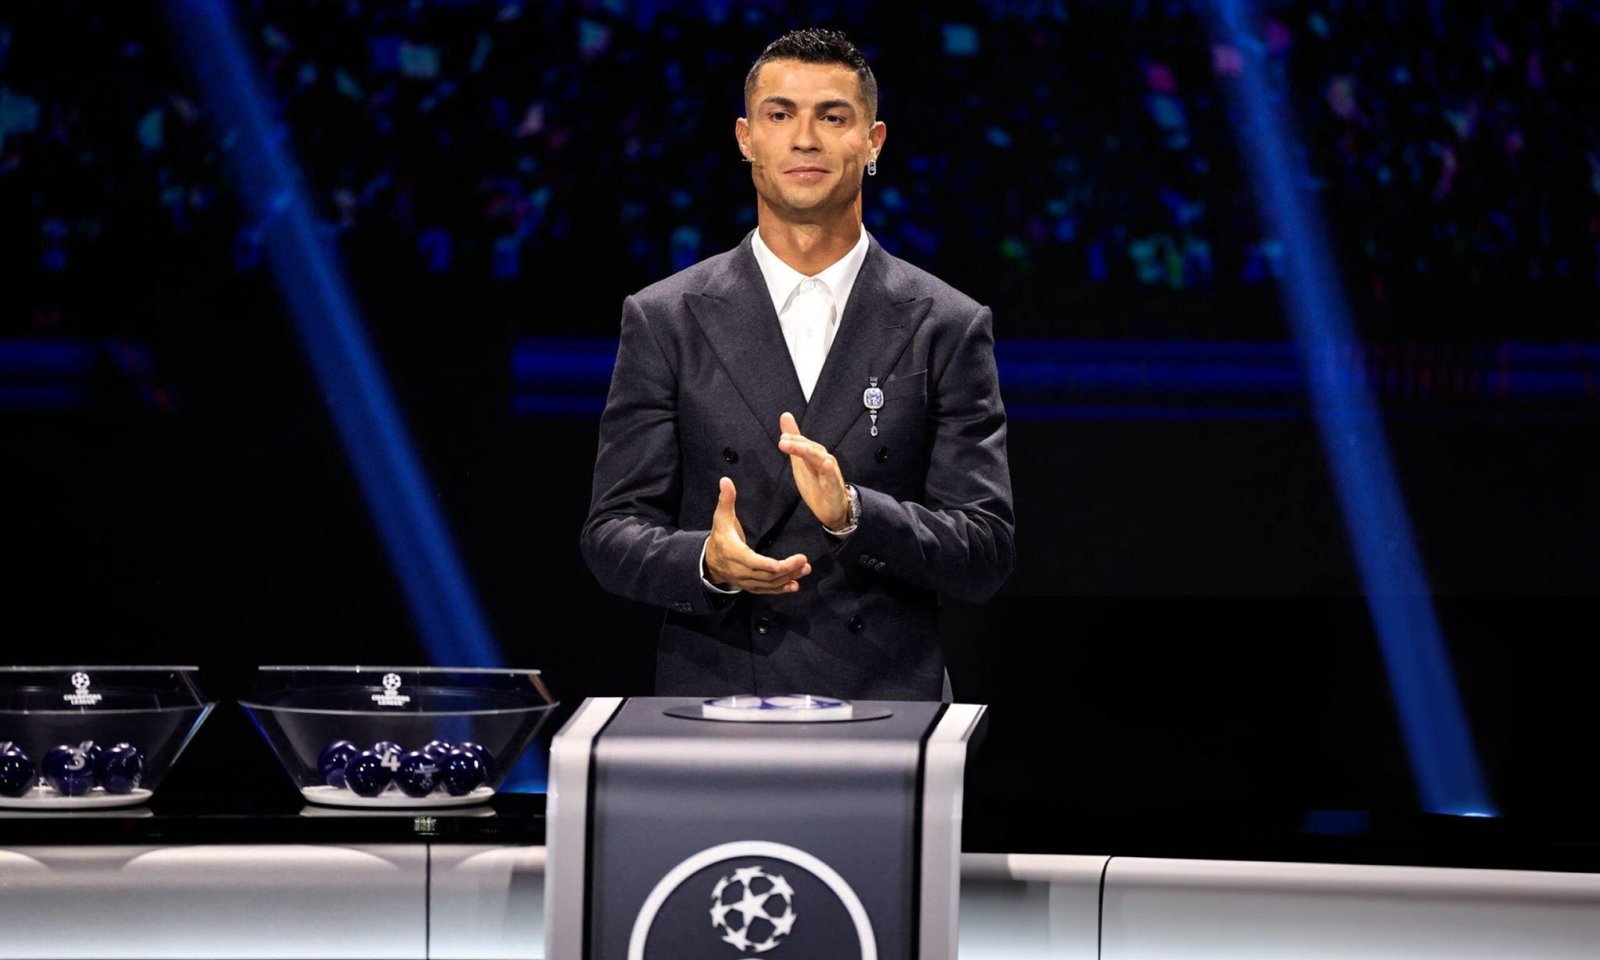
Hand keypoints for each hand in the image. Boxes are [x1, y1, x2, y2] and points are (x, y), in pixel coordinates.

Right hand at [704, 476, 810, 592]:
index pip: (752, 562)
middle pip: (765, 574)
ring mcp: (746, 581)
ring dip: (788, 578)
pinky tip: (795, 585)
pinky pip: (766, 590)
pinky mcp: (751, 586)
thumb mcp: (721, 517)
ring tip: (805, 569)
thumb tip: (725, 480)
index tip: (785, 562)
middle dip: (786, 569)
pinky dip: (781, 589)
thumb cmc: (720, 536)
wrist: (710, 561)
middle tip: (804, 561)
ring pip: (768, 583)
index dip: (768, 564)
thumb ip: (726, 500)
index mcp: (734, 553)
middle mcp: (740, 570)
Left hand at [777, 411, 849, 528]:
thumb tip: (785, 416)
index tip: (782, 438)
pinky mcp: (835, 488)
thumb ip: (794, 439)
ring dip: (812, 453)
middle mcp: (824, 461)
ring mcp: (831, 474)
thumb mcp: (800, 460)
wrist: (832, 508)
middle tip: (783, 441)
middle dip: (799, 445)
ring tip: (801, 448)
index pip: (804, 444)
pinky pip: (833, 479)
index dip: (794, 440)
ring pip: (822, 460)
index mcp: (815, 454)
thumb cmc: (816, 482)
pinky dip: (830, 471)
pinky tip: (826, 464)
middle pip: (812, 450)